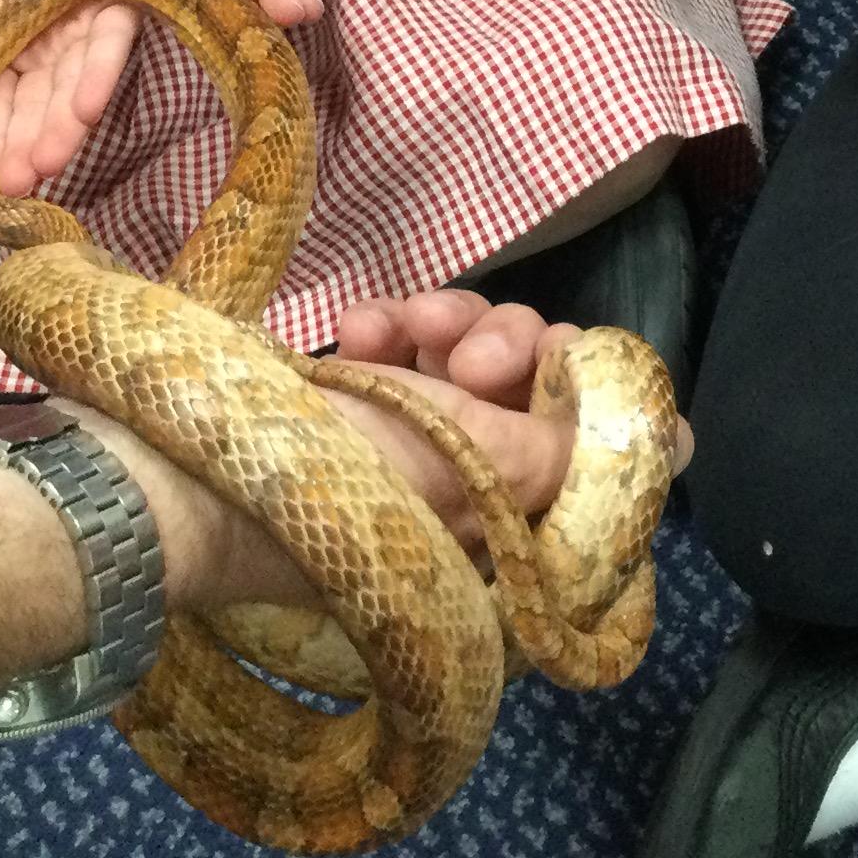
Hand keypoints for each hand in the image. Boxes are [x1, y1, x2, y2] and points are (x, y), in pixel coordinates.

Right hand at [0, 0, 137, 194]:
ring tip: (46, 163)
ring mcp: (82, 31)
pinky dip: (98, 75)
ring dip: (59, 127)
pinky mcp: (121, 3)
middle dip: (23, 147)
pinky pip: (110, 44)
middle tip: (15, 185)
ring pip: (71, 89)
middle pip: (32, 108)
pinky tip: (86, 108)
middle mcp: (44, 51)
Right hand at [86, 291, 695, 610]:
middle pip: (544, 387)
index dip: (594, 397)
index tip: (562, 363)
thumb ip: (573, 452)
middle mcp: (476, 492)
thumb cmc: (335, 482)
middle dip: (509, 348)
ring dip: (448, 324)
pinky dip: (394, 326)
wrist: (178, 477)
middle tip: (464, 360)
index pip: (599, 457)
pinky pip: (413, 346)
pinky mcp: (366, 403)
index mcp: (513, 533)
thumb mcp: (470, 469)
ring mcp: (417, 444)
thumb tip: (680, 445)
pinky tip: (353, 327)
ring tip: (394, 330)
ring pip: (481, 351)